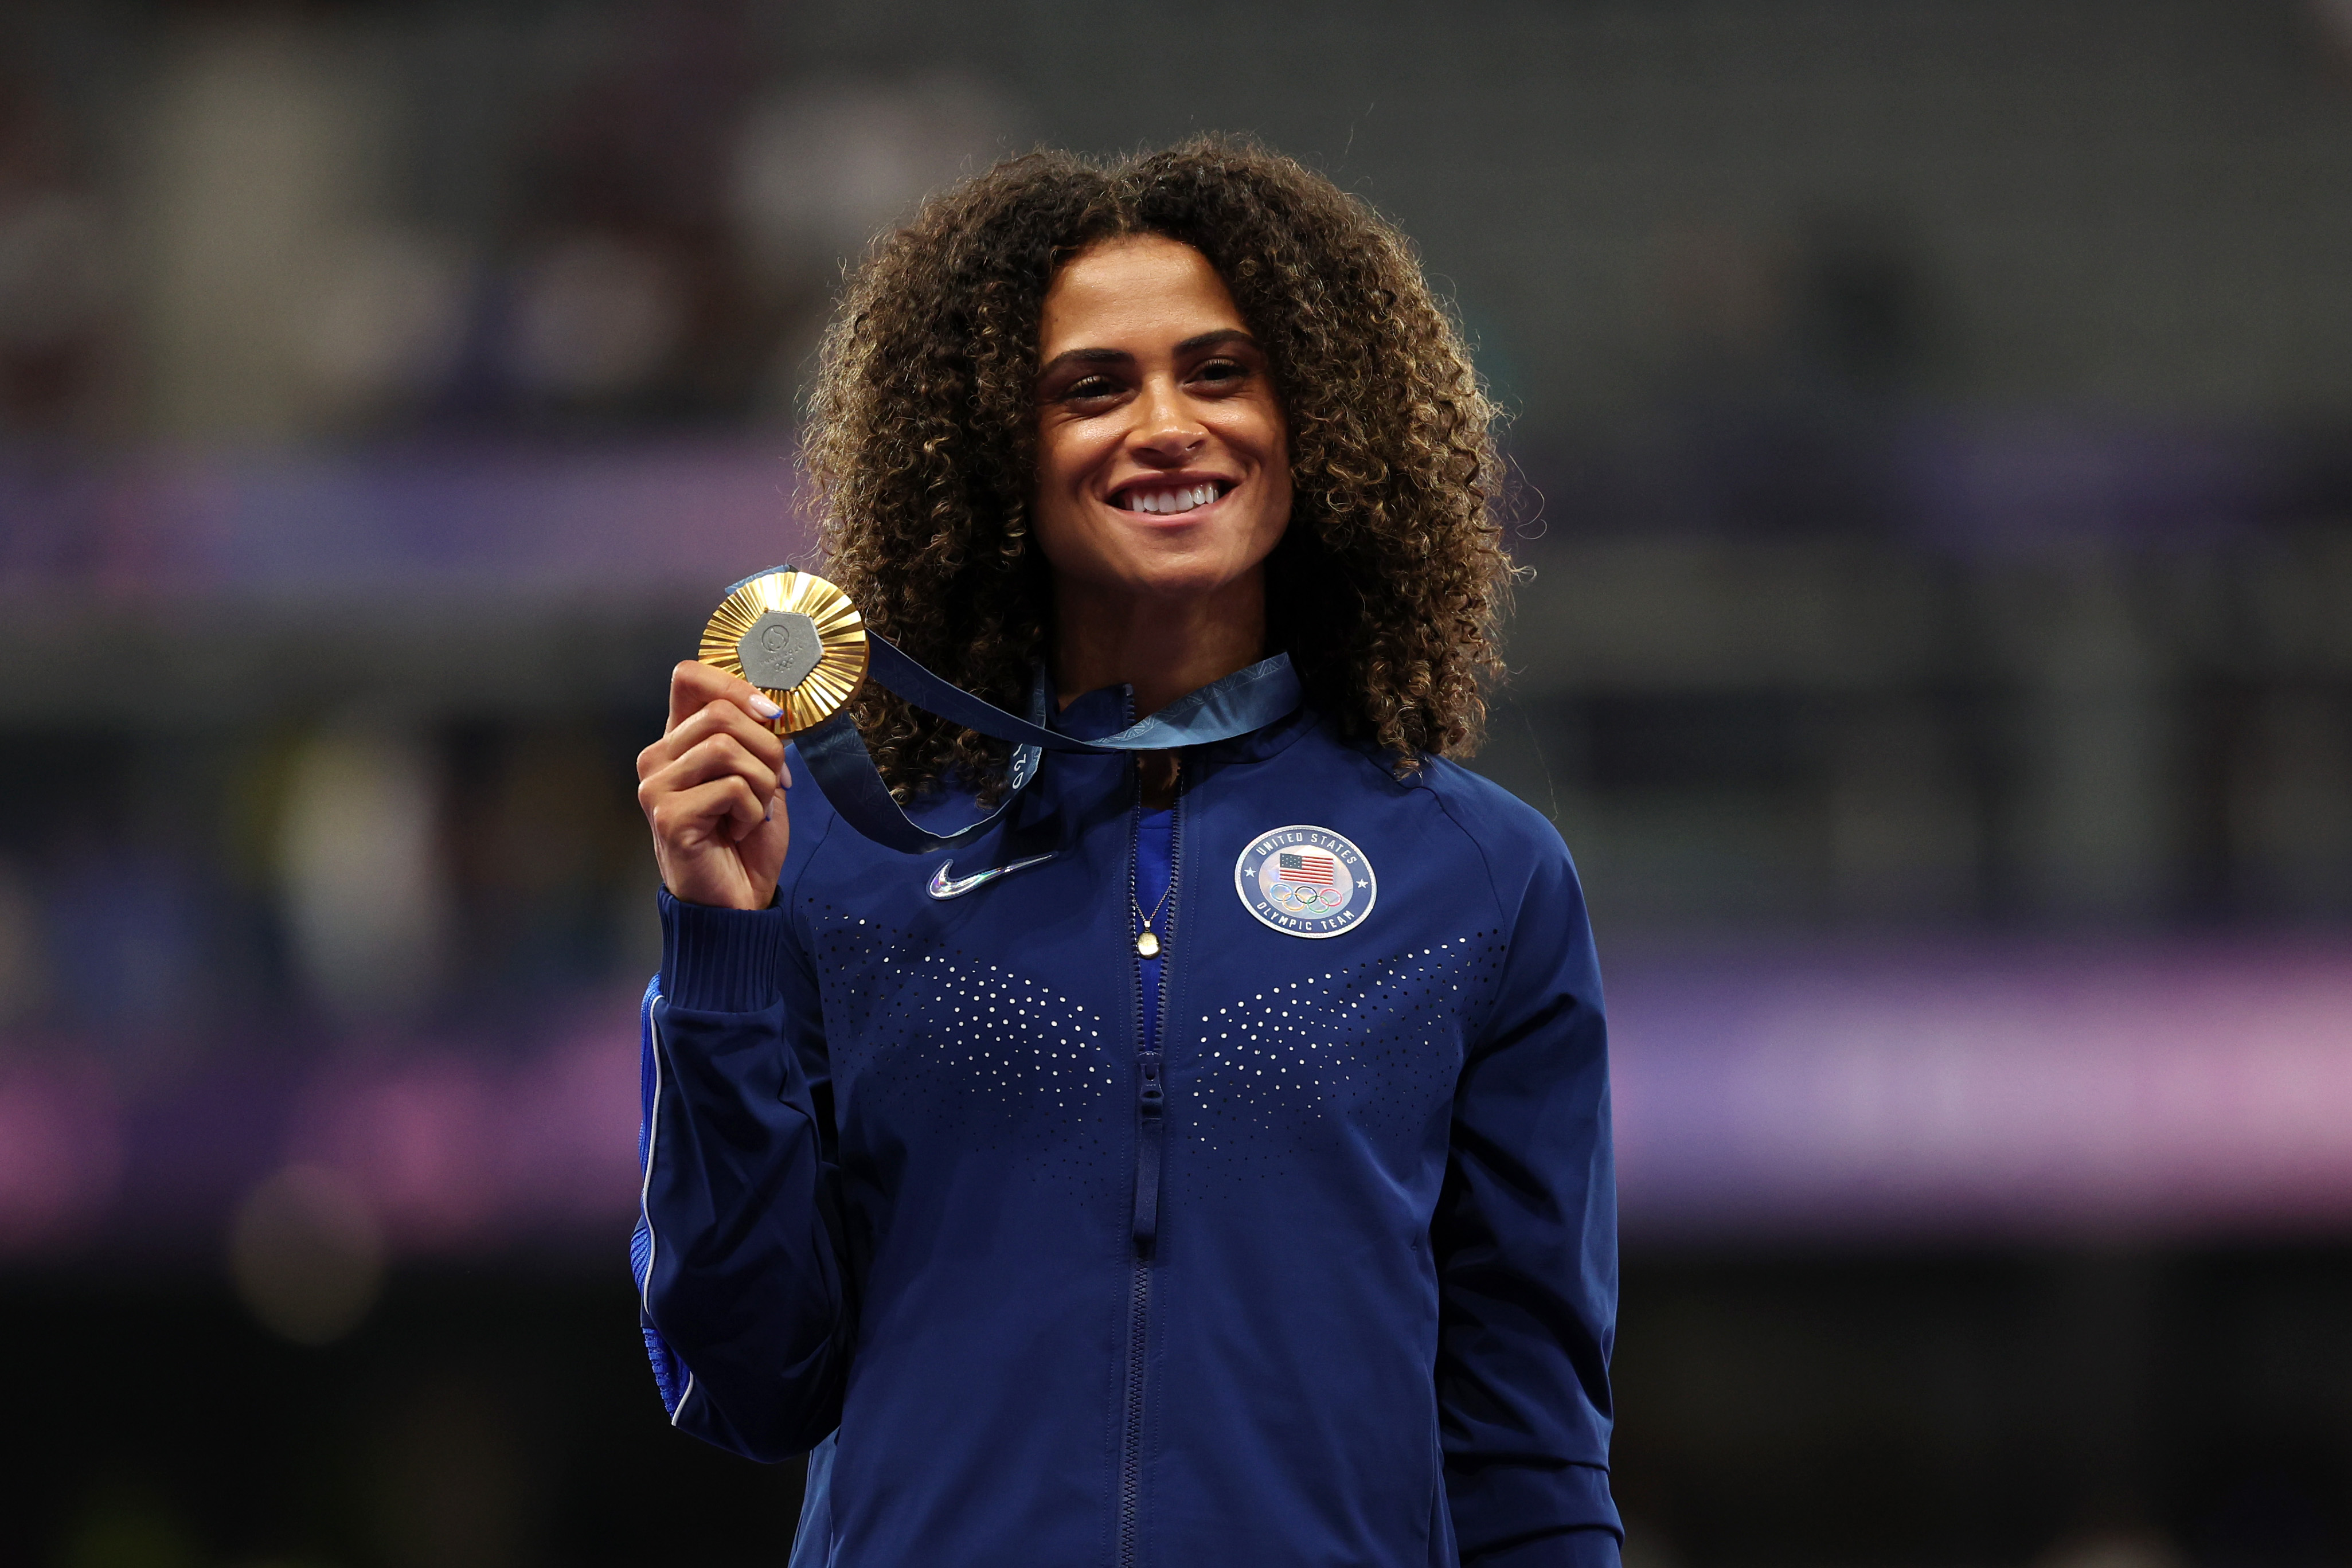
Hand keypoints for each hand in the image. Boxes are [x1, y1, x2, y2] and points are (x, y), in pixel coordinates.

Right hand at [637, 661, 792, 909]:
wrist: (736, 899)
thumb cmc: (745, 839)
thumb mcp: (760, 776)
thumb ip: (758, 738)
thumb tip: (771, 707)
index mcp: (679, 740)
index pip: (690, 677)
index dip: (735, 686)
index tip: (771, 715)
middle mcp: (658, 757)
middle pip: (721, 713)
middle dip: (766, 748)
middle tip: (774, 785)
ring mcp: (656, 785)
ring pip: (727, 747)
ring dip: (762, 782)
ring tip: (753, 811)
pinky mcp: (668, 814)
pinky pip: (730, 787)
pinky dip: (752, 810)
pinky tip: (738, 830)